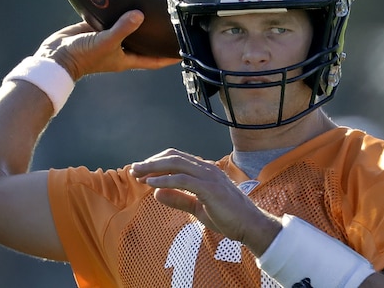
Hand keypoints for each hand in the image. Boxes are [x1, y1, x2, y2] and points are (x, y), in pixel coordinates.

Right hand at [33, 10, 179, 80]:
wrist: (56, 55)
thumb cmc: (82, 56)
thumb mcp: (105, 42)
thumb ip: (122, 29)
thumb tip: (139, 15)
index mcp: (127, 58)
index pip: (155, 59)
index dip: (169, 57)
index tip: (184, 51)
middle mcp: (121, 49)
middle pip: (145, 43)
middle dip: (158, 36)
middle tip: (173, 24)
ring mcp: (110, 38)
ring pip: (130, 29)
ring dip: (140, 21)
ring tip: (154, 8)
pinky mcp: (98, 28)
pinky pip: (113, 18)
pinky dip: (120, 11)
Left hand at [130, 149, 281, 255]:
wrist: (250, 225)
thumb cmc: (227, 216)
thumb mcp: (197, 208)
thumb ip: (178, 199)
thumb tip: (155, 193)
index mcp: (204, 171)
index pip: (176, 158)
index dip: (157, 162)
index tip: (141, 172)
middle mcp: (206, 168)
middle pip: (173, 157)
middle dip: (151, 162)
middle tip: (133, 170)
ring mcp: (209, 176)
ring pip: (176, 164)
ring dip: (154, 168)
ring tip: (137, 175)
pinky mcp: (209, 188)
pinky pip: (182, 180)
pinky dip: (164, 180)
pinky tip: (151, 184)